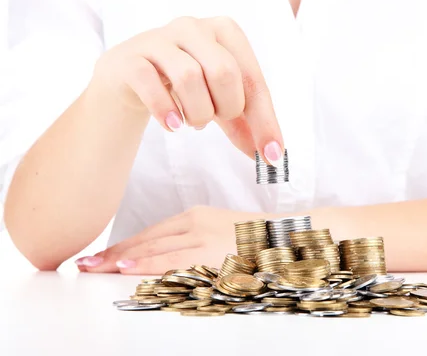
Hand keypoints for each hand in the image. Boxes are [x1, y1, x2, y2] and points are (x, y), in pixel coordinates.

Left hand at [75, 205, 265, 274]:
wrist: (284, 236)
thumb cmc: (253, 239)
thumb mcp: (218, 231)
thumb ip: (192, 241)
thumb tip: (165, 257)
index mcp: (194, 216)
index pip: (150, 233)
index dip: (123, 245)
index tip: (101, 256)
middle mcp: (193, 222)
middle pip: (146, 239)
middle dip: (113, 253)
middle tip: (85, 264)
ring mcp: (200, 235)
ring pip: (153, 248)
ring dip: (120, 259)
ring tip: (94, 268)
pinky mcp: (209, 250)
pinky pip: (172, 259)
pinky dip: (147, 262)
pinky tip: (126, 267)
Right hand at [91, 16, 284, 164]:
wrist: (129, 79)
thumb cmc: (184, 87)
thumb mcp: (220, 102)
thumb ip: (245, 125)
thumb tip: (271, 155)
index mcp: (225, 32)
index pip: (253, 79)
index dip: (265, 120)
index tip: (272, 155)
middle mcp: (194, 27)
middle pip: (224, 72)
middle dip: (226, 109)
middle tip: (215, 119)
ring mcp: (159, 39)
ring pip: (189, 77)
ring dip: (197, 113)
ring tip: (191, 122)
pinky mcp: (130, 58)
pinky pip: (150, 82)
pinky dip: (165, 109)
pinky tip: (171, 124)